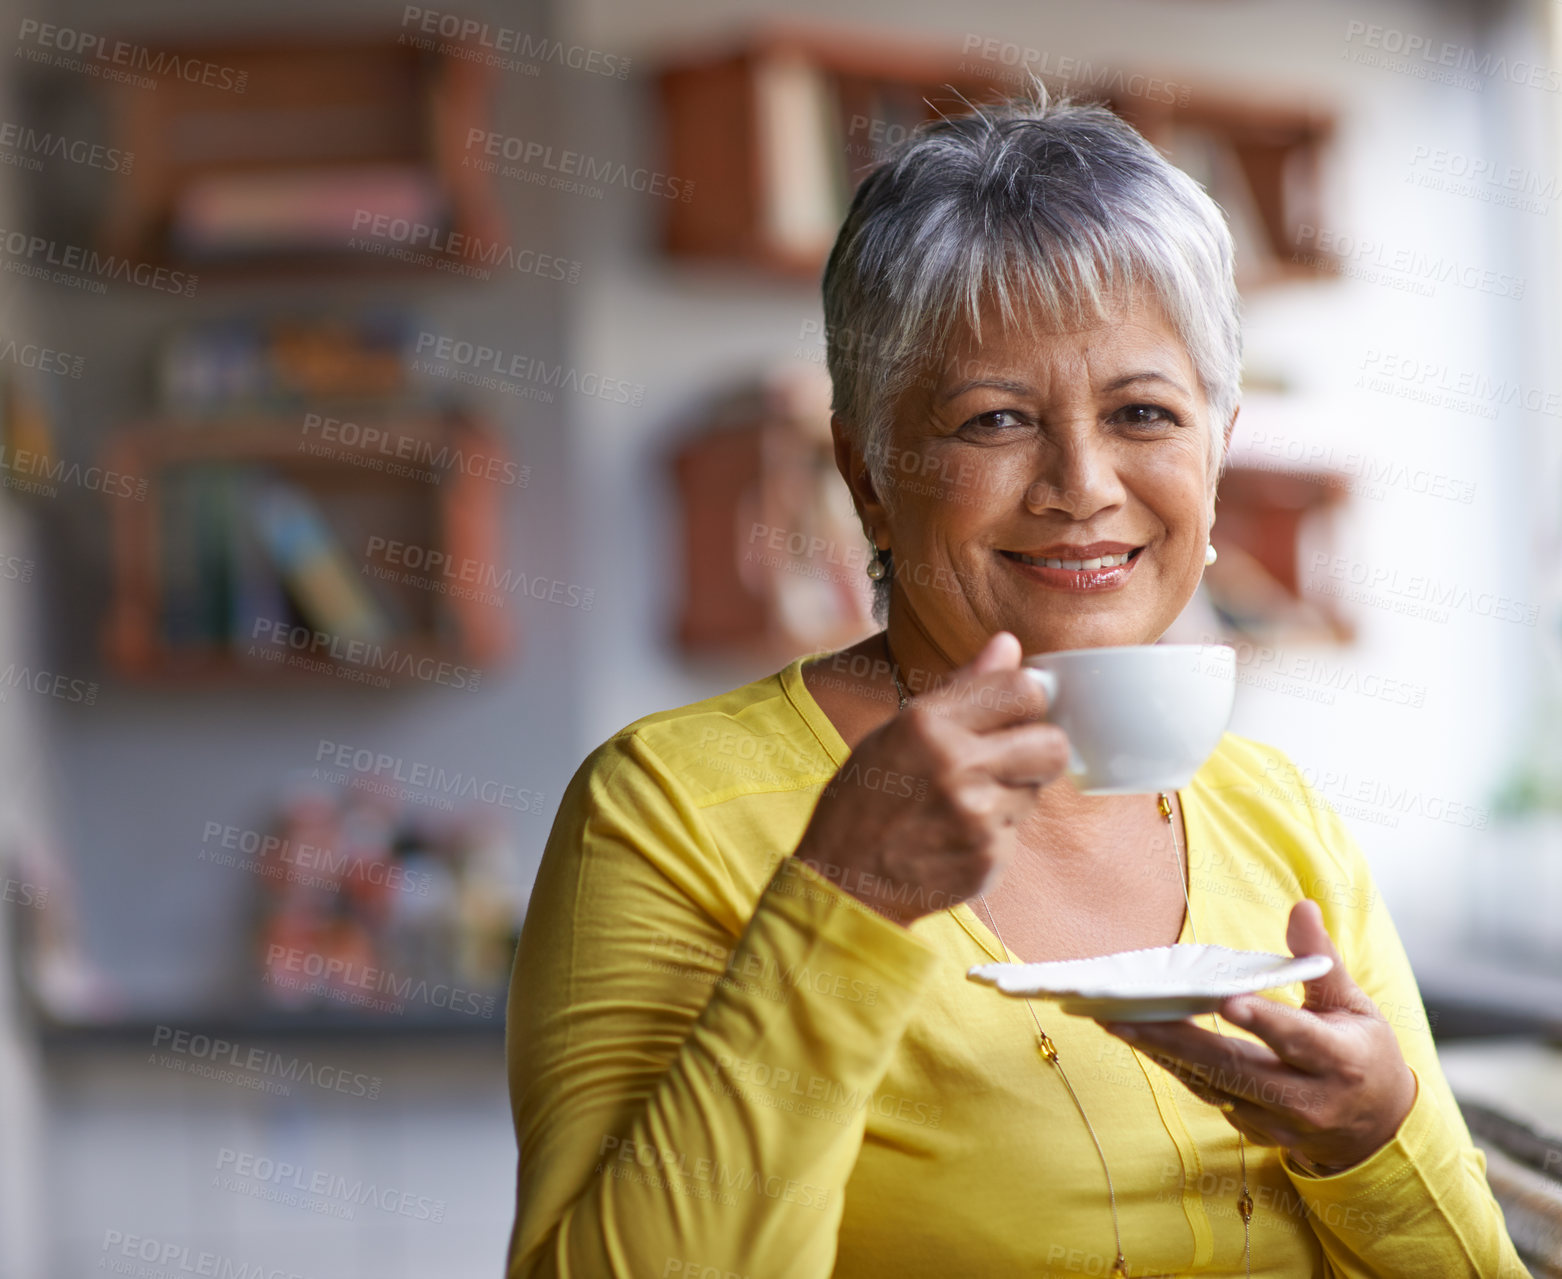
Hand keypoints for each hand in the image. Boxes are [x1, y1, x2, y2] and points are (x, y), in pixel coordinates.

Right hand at [792, 631, 1067, 926]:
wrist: (845, 879)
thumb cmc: (867, 797)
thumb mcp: (899, 729)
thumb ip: (963, 687)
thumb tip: (1009, 644)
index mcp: (928, 724)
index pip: (1024, 690)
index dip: (1028, 700)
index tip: (1015, 711)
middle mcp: (956, 767)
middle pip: (1053, 744)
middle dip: (1040, 747)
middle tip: (1008, 756)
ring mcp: (975, 817)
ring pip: (1037, 789)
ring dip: (1013, 790)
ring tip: (966, 799)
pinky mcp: (988, 858)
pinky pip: (1018, 830)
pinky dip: (996, 828)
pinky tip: (958, 832)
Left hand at [1100, 900, 1417, 1172]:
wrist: (1375, 1130)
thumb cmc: (1362, 1053)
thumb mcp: (1354, 1005)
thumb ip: (1321, 959)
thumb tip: (1303, 906)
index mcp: (1338, 1060)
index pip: (1297, 1039)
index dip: (1264, 1022)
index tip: (1228, 1001)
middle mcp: (1307, 1098)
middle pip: (1236, 1069)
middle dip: (1179, 1042)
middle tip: (1128, 1016)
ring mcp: (1279, 1122)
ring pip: (1212, 1086)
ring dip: (1163, 1054)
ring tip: (1118, 1023)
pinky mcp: (1255, 1132)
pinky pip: (1208, 1096)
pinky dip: (1175, 1068)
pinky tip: (1142, 1040)